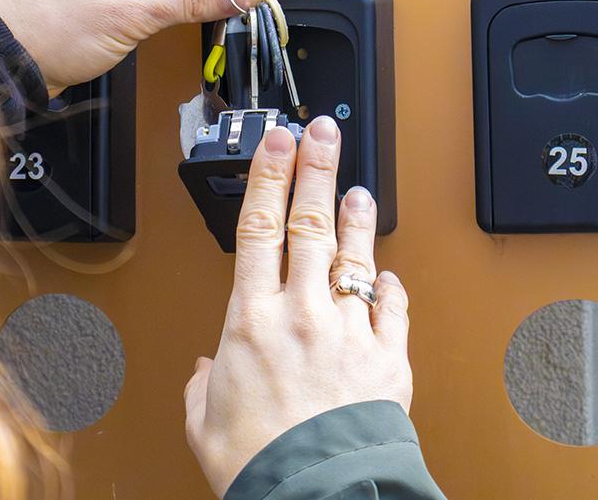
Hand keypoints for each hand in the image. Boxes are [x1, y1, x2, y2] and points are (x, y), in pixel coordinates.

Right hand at [183, 117, 412, 496]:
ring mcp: (348, 330)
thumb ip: (204, 388)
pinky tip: (386, 274)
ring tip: (356, 187)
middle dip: (315, 169)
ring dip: (355, 216)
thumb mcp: (206, 424)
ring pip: (353, 255)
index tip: (274, 144)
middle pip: (310, 223)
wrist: (318, 495)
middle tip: (322, 134)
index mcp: (251, 319)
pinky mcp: (387, 357)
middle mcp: (301, 313)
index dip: (267, 176)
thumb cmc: (261, 463)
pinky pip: (392, 308)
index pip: (258, 226)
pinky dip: (389, 287)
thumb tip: (208, 374)